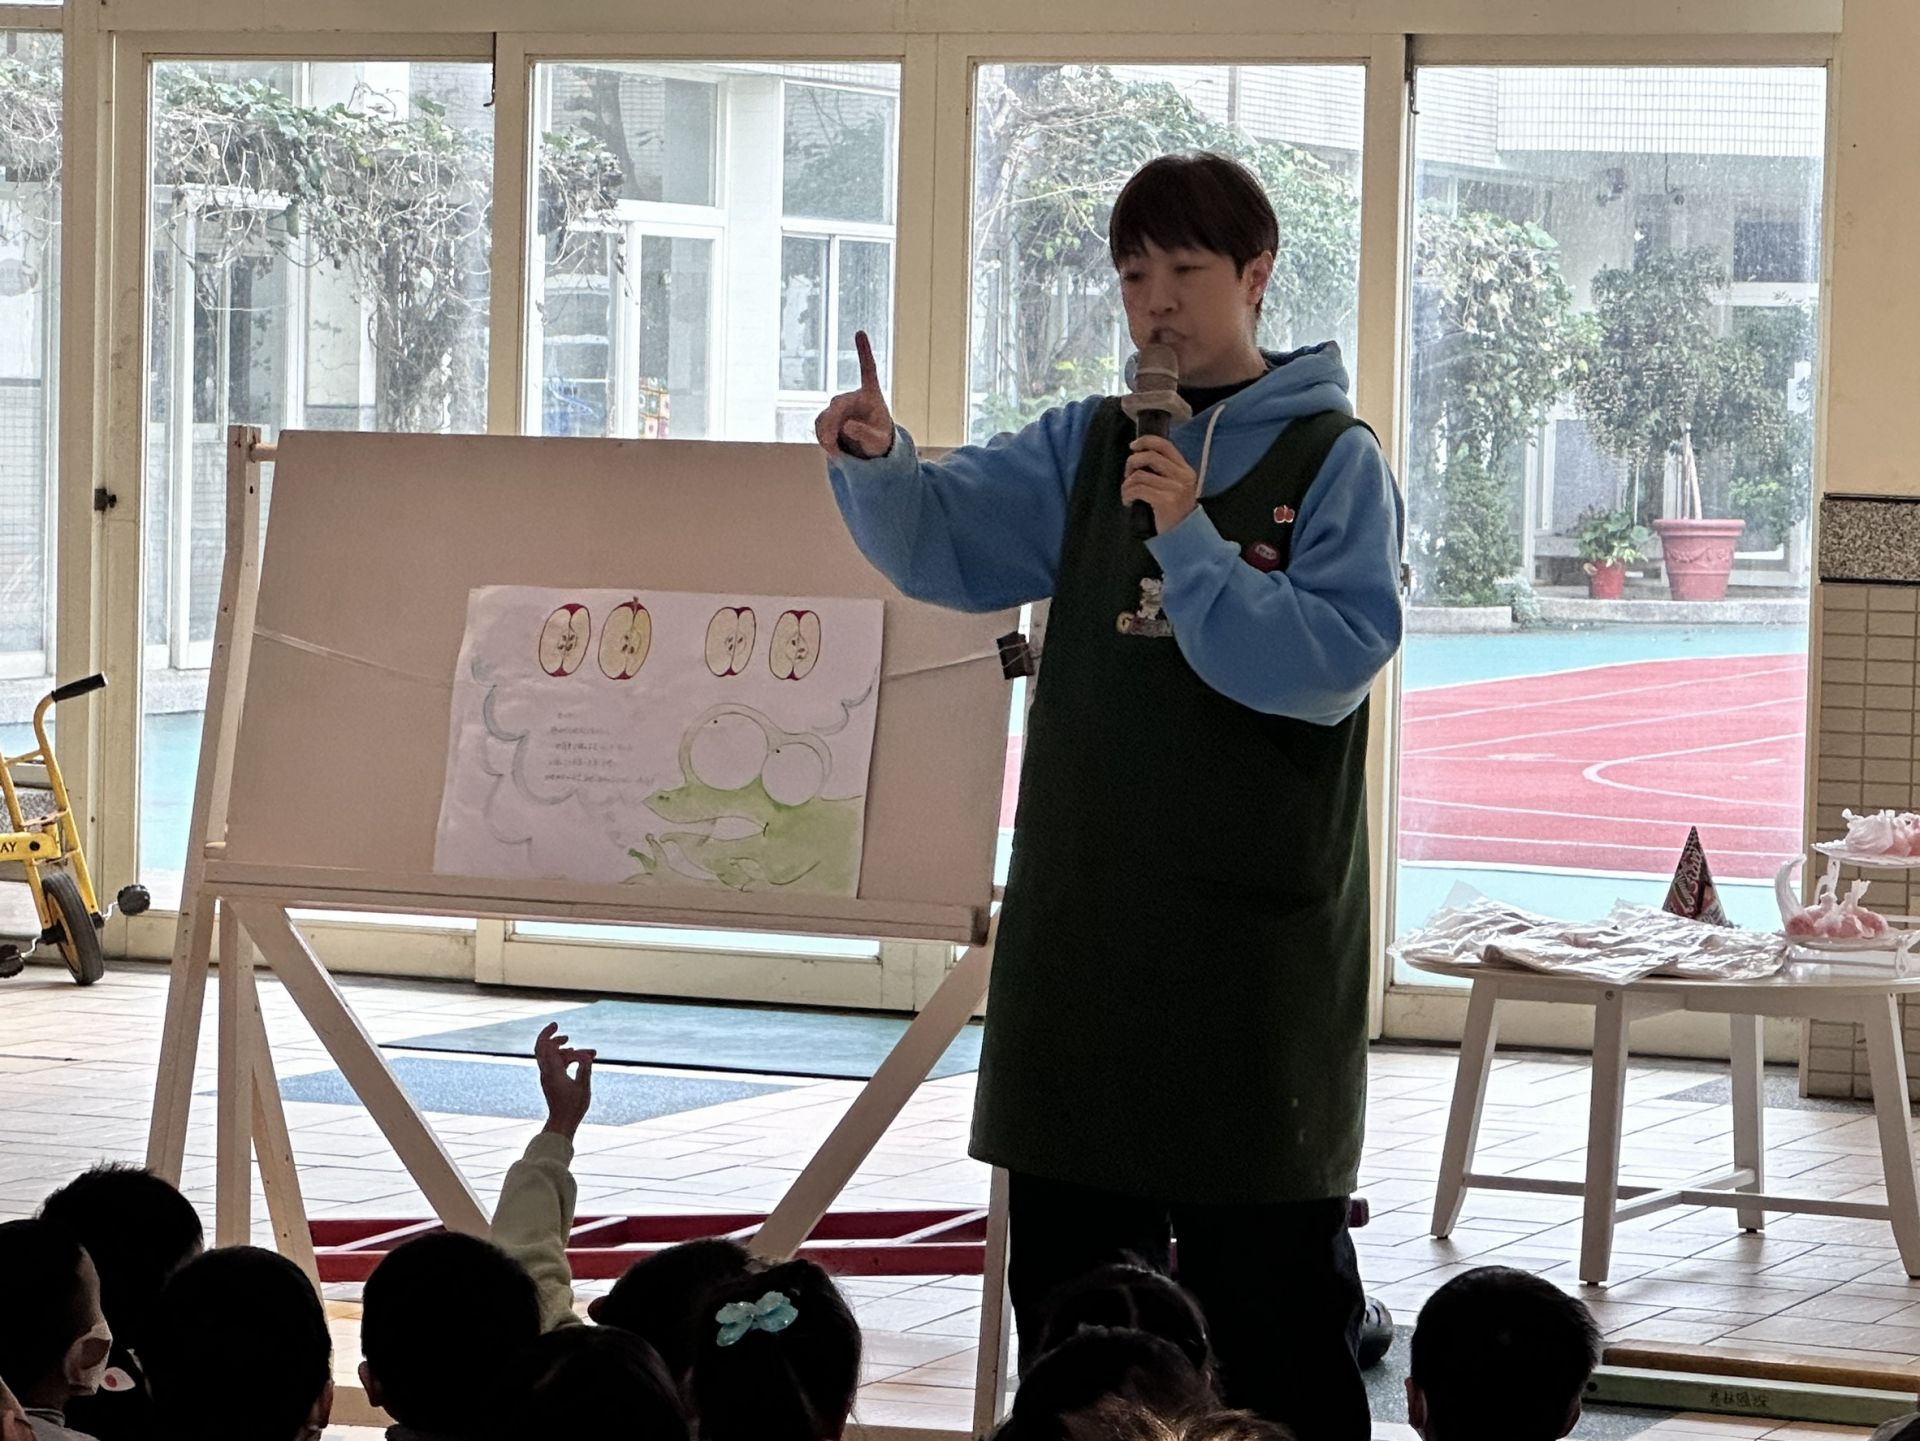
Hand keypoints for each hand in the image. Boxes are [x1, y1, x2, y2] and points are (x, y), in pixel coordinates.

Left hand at [534, 1021, 594, 1139]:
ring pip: (552, 1057)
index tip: (557, 1026)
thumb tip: (586, 1055)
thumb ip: (585, 1069)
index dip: (549, 1034)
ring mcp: (548, 1077)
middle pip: (542, 1049)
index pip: (545, 1047)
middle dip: (551, 1037)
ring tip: (583, 1050)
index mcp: (552, 1071)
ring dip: (566, 1050)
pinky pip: (556, 1064)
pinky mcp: (552, 1082)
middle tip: (561, 1030)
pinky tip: (578, 1060)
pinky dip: (565, 1058)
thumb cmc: (573, 1107)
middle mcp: (547, 1072)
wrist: (562, 1123)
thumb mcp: (583, 1088)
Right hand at [814, 330, 894, 459]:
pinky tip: (830, 449)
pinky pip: (820, 424)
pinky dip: (822, 437)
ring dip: (825, 434)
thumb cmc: (879, 440)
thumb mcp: (877, 441)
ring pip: (824, 416)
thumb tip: (847, 427)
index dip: (863, 351)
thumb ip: (865, 434)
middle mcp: (853, 396)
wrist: (869, 446)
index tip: (860, 331)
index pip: (867, 370)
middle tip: (832, 446)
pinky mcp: (829, 416)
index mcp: (871, 395)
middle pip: (836, 405)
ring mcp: (839, 406)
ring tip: (834, 452)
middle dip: (832, 425)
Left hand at [1121, 436, 1198, 534]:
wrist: (1183, 535)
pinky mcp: (1165, 501)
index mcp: (1185, 470)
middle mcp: (1183, 477)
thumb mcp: (1176, 487)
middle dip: (1132, 463)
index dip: (1146, 441)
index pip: (1165, 445)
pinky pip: (1138, 489)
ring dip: (1127, 484)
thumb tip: (1138, 457)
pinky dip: (1127, 494)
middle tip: (1127, 475)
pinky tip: (1128, 502)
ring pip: (1140, 475)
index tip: (1133, 446)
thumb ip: (1163, 471)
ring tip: (1127, 493)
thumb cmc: (1173, 511)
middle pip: (1150, 456)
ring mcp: (1175, 489)